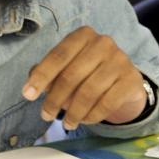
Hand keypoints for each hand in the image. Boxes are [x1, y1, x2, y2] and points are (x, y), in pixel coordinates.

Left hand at [24, 26, 147, 130]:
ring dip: (73, 112)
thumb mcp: (68, 67)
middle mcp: (103, 43)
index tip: (27, 95)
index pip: (58, 56)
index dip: (41, 76)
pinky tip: (84, 121)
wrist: (125, 82)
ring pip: (88, 92)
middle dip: (54, 99)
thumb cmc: (90, 72)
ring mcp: (120, 60)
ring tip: (67, 123)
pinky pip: (106, 103)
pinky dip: (91, 116)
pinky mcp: (131, 80)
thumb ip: (48, 73)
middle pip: (71, 75)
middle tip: (46, 116)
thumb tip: (30, 85)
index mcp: (83, 35)